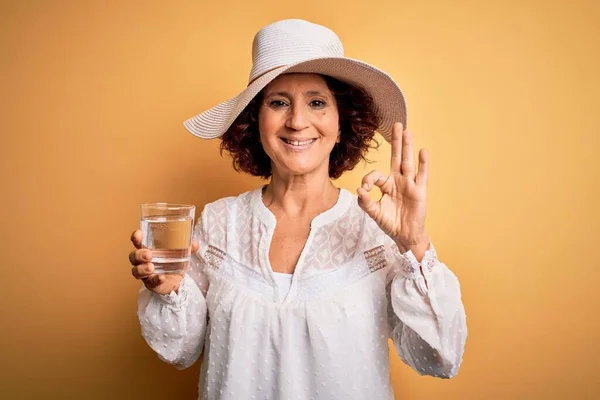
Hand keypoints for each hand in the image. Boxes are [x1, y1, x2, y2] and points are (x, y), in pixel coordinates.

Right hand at [128, 230, 198, 294]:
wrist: (178, 281)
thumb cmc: (174, 262)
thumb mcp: (181, 252)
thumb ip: (188, 247)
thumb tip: (194, 243)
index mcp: (148, 249)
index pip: (138, 242)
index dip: (136, 237)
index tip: (138, 234)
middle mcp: (143, 261)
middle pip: (133, 256)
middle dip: (139, 254)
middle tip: (149, 254)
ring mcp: (145, 273)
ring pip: (136, 271)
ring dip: (142, 269)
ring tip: (151, 267)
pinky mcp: (151, 284)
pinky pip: (149, 282)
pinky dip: (155, 280)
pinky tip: (160, 278)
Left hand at [357, 122, 428, 252]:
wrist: (405, 236)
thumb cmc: (390, 223)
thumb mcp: (374, 213)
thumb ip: (365, 202)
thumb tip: (359, 189)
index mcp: (386, 185)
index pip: (376, 175)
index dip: (368, 180)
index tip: (364, 189)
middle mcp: (398, 181)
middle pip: (396, 158)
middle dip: (396, 142)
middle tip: (396, 124)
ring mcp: (410, 184)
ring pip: (408, 162)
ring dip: (407, 147)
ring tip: (407, 131)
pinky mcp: (419, 191)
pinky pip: (421, 175)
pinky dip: (422, 164)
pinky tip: (422, 151)